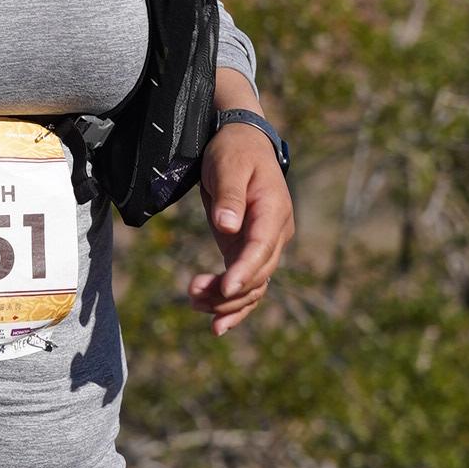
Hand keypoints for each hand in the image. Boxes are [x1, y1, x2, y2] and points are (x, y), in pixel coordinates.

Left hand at [188, 126, 292, 336]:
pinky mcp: (247, 250)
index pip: (261, 249)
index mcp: (273, 212)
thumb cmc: (233, 152)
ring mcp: (263, 245)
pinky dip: (232, 305)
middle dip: (229, 292)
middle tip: (193, 295)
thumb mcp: (227, 166)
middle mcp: (275, 233)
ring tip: (193, 303)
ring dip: (226, 302)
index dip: (245, 271)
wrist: (240, 142)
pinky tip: (215, 325)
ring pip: (253, 286)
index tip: (225, 288)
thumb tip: (228, 225)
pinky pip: (246, 284)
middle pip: (259, 275)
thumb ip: (229, 196)